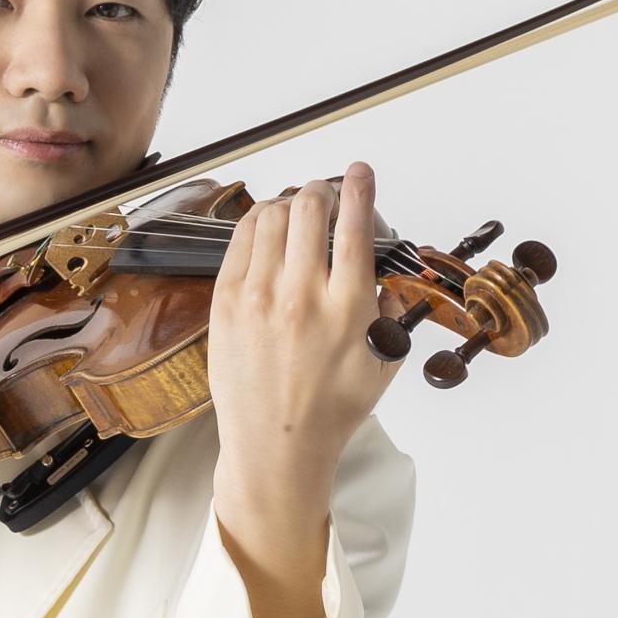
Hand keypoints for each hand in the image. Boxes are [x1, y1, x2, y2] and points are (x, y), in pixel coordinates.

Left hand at [205, 162, 408, 503]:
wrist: (276, 446)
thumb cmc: (331, 409)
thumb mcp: (383, 362)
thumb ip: (391, 309)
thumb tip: (386, 271)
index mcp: (347, 308)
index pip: (354, 225)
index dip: (359, 187)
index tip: (360, 172)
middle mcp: (301, 297)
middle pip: (309, 208)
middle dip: (321, 190)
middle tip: (326, 195)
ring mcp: (258, 299)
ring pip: (271, 216)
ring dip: (287, 204)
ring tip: (296, 214)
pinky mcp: (226, 305)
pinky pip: (240, 240)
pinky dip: (255, 223)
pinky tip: (266, 229)